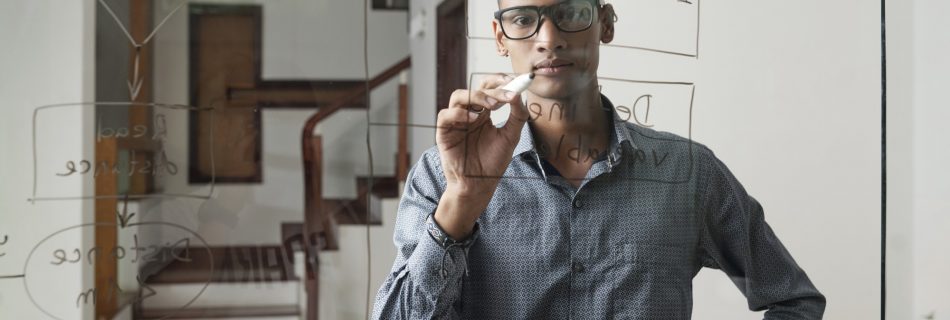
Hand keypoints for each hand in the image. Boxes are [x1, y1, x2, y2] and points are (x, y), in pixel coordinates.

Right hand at [433, 74, 529, 237]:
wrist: (479, 185)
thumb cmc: (493, 162)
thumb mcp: (510, 137)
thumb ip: (517, 116)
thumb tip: (519, 95)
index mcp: (483, 113)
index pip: (488, 88)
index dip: (499, 81)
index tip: (514, 81)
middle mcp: (468, 114)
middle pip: (475, 89)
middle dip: (492, 89)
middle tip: (506, 95)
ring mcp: (455, 122)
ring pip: (458, 96)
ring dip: (476, 97)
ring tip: (492, 106)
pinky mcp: (444, 133)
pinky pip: (445, 115)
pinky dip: (458, 113)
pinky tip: (473, 120)